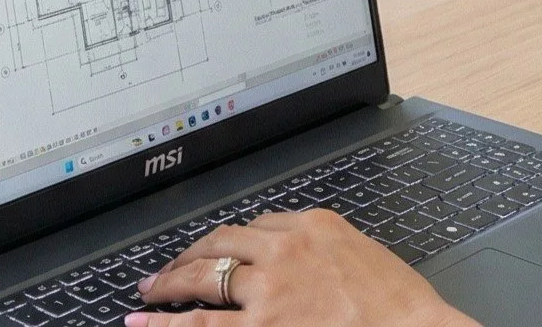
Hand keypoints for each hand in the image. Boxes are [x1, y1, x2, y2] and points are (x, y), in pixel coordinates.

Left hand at [127, 209, 478, 326]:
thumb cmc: (398, 302)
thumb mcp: (361, 253)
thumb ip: (324, 248)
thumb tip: (296, 257)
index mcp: (311, 225)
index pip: (257, 225)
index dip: (231, 242)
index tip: (218, 251)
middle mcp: (284, 249)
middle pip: (221, 243)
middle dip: (189, 255)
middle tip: (167, 268)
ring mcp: (269, 289)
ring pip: (205, 277)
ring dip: (169, 284)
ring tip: (148, 292)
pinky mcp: (262, 326)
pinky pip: (202, 324)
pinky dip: (167, 322)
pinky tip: (144, 323)